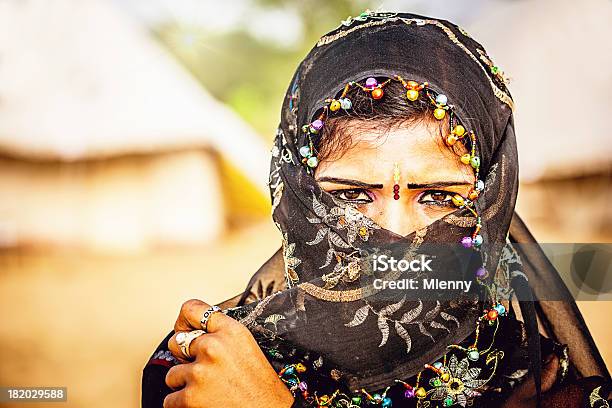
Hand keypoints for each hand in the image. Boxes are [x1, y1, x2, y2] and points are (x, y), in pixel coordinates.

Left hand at [164, 299, 293, 407]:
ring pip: (173, 374)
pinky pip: (170, 399)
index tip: (185, 329)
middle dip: (185, 358)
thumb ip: (221, 335)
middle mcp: (214, 347)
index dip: (184, 321)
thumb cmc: (260, 386)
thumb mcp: (246, 346)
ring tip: (209, 390)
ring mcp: (200, 372)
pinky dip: (182, 405)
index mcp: (230, 331)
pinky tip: (204, 404)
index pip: (192, 309)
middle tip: (205, 371)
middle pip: (177, 342)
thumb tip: (190, 334)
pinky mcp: (190, 397)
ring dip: (185, 384)